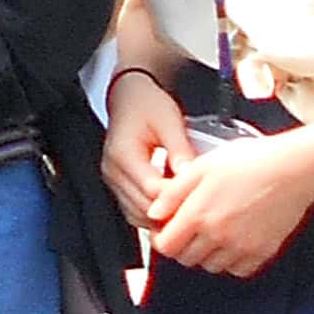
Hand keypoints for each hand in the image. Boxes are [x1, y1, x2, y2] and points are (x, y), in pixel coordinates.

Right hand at [100, 70, 195, 228]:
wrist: (130, 96)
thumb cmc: (147, 104)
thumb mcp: (169, 121)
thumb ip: (179, 150)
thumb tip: (192, 177)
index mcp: (123, 154)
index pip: (151, 189)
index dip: (177, 198)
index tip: (200, 198)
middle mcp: (113, 171)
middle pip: (143, 207)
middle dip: (171, 212)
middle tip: (199, 210)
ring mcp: (113, 180)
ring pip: (137, 215)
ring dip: (161, 217)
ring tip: (186, 211)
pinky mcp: (118, 185)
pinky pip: (134, 210)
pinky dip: (153, 213)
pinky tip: (171, 207)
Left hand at [141, 121, 313, 278]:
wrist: (292, 169)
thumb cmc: (249, 161)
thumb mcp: (201, 167)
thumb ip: (172, 193)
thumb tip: (153, 213)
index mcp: (198, 215)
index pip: (166, 246)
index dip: (162, 238)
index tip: (167, 228)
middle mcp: (218, 237)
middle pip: (187, 259)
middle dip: (182, 246)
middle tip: (189, 228)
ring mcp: (241, 247)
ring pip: (212, 266)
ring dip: (206, 254)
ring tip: (213, 232)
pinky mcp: (263, 252)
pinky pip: (239, 269)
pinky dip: (232, 261)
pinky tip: (234, 241)